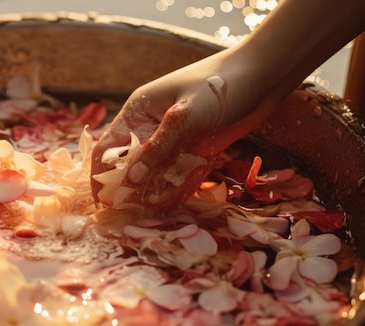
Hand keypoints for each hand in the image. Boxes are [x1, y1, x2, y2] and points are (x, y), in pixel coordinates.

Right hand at [91, 50, 274, 207]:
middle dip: (133, 189)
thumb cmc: (219, 86)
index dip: (102, 175)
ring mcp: (172, 142)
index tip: (104, 202)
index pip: (108, 148)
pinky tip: (187, 188)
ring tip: (166, 200)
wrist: (262, 77)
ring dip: (159, 190)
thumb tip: (132, 180)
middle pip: (131, 167)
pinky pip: (178, 176)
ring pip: (155, 176)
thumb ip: (159, 148)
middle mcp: (150, 129)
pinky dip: (180, 186)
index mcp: (138, 114)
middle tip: (138, 209)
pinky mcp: (192, 152)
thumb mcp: (186, 116)